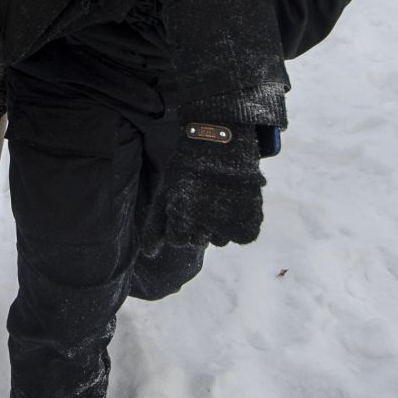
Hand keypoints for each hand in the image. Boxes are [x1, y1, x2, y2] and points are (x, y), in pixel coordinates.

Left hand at [145, 124, 267, 251]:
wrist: (221, 143)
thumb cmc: (187, 167)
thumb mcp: (166, 193)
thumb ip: (155, 225)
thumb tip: (148, 254)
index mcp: (181, 218)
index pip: (177, 239)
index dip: (179, 223)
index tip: (184, 204)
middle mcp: (204, 226)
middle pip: (199, 240)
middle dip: (198, 225)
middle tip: (202, 199)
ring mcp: (228, 225)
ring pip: (220, 239)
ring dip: (218, 225)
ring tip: (218, 198)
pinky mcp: (249, 222)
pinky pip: (241, 236)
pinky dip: (238, 224)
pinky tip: (233, 203)